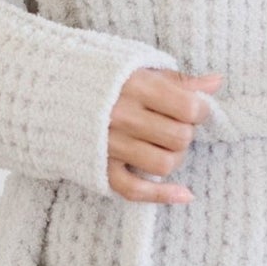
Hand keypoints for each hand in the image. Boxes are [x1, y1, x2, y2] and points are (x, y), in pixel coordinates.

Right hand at [107, 68, 223, 202]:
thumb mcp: (140, 70)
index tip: (194, 110)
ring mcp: (110, 145)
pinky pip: (135, 190)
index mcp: (135, 86)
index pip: (189, 108)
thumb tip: (216, 83)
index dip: (200, 111)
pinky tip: (183, 193)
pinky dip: (162, 195)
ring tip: (165, 146)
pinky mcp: (100, 168)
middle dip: (185, 134)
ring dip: (174, 158)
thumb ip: (179, 80)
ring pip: (164, 164)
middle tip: (174, 126)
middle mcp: (122, 116)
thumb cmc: (102, 79)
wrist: (50, 92)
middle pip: (180, 138)